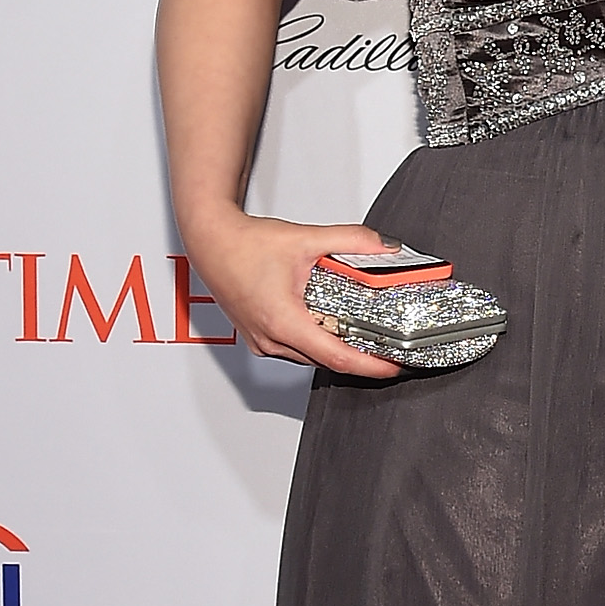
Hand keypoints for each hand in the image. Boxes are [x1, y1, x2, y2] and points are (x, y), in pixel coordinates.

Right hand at [184, 215, 404, 379]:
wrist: (209, 240)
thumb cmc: (243, 245)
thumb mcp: (306, 239)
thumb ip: (351, 240)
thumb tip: (385, 247)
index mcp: (283, 322)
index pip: (339, 358)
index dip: (373, 366)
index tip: (395, 366)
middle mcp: (270, 339)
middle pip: (328, 361)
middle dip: (361, 357)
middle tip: (390, 348)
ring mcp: (262, 342)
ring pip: (311, 358)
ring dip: (337, 349)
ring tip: (366, 337)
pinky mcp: (258, 338)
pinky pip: (295, 350)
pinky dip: (316, 342)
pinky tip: (330, 327)